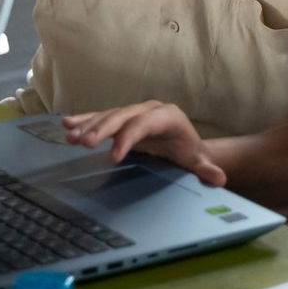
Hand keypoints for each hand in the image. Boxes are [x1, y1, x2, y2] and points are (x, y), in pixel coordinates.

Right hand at [61, 102, 226, 185]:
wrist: (186, 145)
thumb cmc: (190, 152)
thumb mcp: (198, 161)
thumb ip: (206, 169)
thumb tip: (219, 178)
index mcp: (167, 116)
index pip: (144, 125)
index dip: (128, 138)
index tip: (113, 156)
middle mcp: (149, 110)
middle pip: (122, 117)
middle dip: (102, 129)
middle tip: (83, 143)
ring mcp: (134, 112)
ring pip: (109, 116)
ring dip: (88, 125)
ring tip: (69, 135)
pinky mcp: (123, 119)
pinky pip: (102, 118)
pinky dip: (85, 120)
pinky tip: (68, 125)